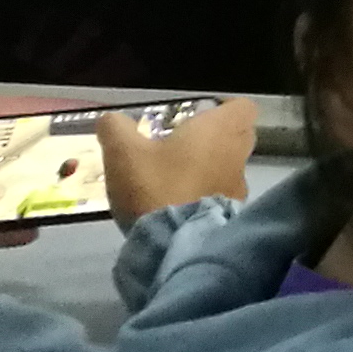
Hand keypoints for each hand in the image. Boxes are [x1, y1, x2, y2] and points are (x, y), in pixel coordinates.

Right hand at [99, 94, 258, 221]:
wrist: (175, 244)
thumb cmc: (156, 186)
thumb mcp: (124, 152)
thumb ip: (116, 128)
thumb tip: (110, 120)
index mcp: (222, 129)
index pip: (242, 107)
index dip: (222, 108)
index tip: (197, 115)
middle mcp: (238, 154)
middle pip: (238, 136)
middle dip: (213, 137)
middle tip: (180, 144)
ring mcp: (238, 187)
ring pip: (229, 167)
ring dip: (207, 168)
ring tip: (172, 177)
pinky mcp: (231, 215)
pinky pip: (221, 195)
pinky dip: (204, 194)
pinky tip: (176, 203)